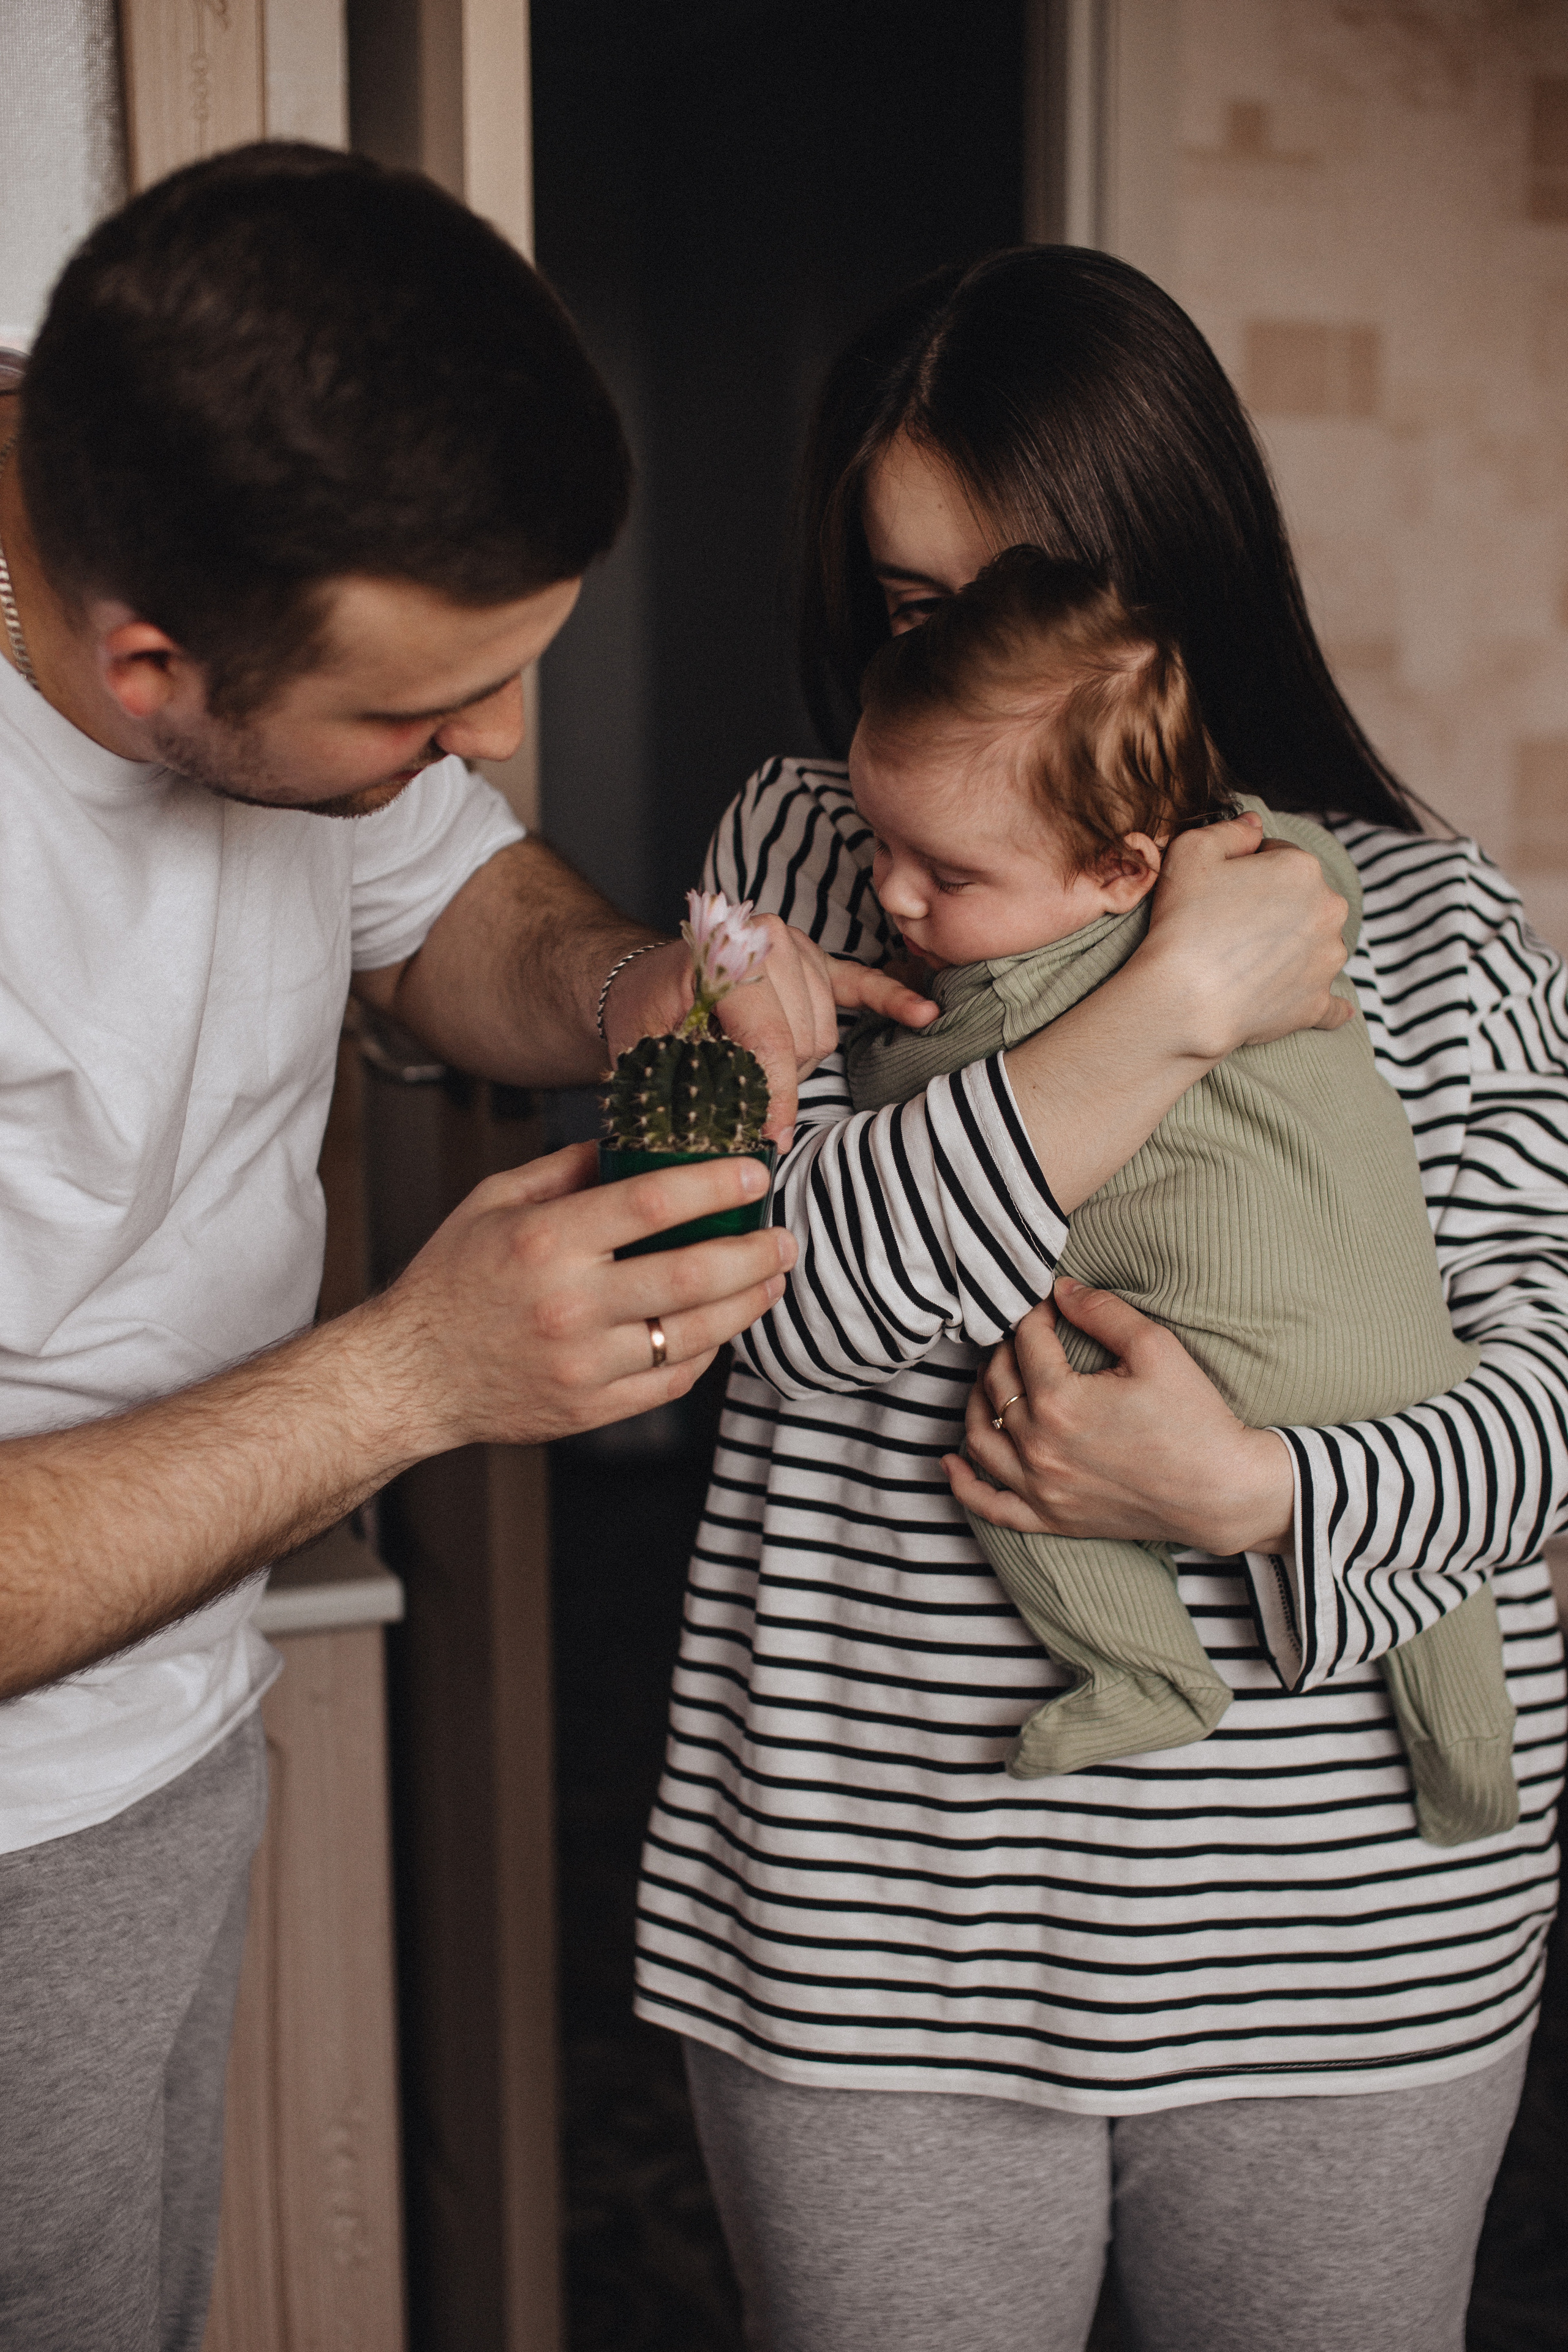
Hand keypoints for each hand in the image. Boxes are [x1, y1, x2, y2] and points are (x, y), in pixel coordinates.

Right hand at [373, 1140, 794, 1450]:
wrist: (411, 1375)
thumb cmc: (451, 1282)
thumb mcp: (494, 1201)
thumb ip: (568, 1169)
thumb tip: (636, 1141)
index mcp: (545, 1242)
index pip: (652, 1203)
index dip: (715, 1184)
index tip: (755, 1172)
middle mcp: (569, 1305)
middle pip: (691, 1275)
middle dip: (754, 1252)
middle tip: (784, 1236)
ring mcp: (584, 1364)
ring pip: (694, 1334)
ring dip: (747, 1303)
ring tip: (770, 1278)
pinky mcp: (591, 1409)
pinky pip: (673, 1381)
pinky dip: (709, 1351)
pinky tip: (723, 1326)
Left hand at [604, 924, 936, 1147]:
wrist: (640, 979)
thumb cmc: (643, 1015)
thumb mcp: (645, 1052)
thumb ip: (687, 1089)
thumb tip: (736, 1144)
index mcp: (719, 955)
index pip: (770, 1037)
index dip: (773, 1096)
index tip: (769, 1136)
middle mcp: (764, 937)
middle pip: (805, 1035)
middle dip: (780, 1080)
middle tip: (744, 1097)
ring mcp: (795, 946)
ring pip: (827, 1027)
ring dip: (803, 1062)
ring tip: (761, 1071)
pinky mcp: (815, 960)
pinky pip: (861, 982)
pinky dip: (891, 998)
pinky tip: (923, 1014)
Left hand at [943, 1280, 1295, 1555]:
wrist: (1222, 1492)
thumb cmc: (1195, 1420)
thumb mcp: (1156, 1348)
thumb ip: (1102, 1312)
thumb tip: (1060, 1289)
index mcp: (1059, 1400)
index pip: (1026, 1341)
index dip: (1035, 1314)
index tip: (1049, 1305)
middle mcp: (1038, 1446)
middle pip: (997, 1384)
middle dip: (1005, 1351)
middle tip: (1025, 1337)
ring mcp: (1040, 1488)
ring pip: (981, 1436)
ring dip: (976, 1402)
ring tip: (991, 1380)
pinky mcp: (1050, 1519)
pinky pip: (989, 1505)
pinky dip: (963, 1483)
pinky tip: (952, 1460)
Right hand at [1144, 813, 1353, 1059]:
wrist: (1182, 1001)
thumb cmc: (1183, 923)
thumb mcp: (1191, 850)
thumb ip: (1230, 829)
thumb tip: (1255, 825)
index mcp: (1303, 868)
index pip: (1279, 856)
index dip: (1248, 868)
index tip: (1223, 889)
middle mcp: (1329, 911)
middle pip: (1303, 899)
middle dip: (1275, 906)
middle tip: (1231, 925)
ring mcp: (1327, 961)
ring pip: (1314, 944)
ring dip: (1291, 948)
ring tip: (1246, 962)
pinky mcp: (1318, 1004)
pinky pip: (1330, 1004)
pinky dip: (1319, 1000)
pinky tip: (1306, 1001)